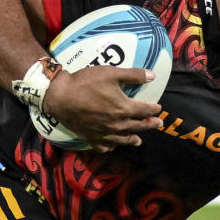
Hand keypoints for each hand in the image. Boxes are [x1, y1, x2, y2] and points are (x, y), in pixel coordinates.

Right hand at [42, 66, 162, 151]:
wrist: (61, 96)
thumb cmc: (86, 83)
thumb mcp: (111, 73)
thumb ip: (133, 75)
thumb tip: (152, 76)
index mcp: (124, 108)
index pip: (145, 111)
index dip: (153, 109)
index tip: (158, 108)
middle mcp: (117, 124)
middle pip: (138, 126)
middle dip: (150, 125)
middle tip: (157, 124)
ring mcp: (105, 133)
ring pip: (124, 140)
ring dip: (134, 139)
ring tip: (139, 141)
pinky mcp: (92, 138)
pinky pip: (105, 147)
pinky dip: (111, 146)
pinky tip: (113, 145)